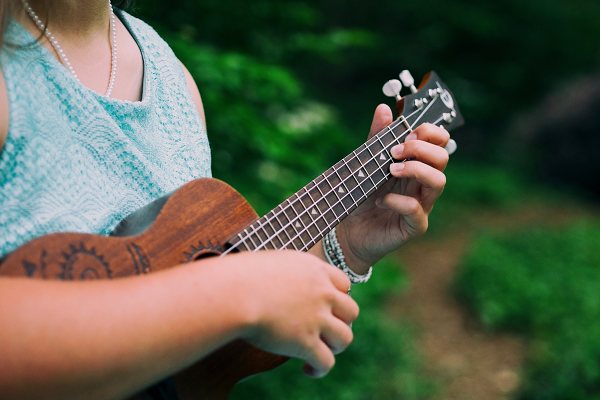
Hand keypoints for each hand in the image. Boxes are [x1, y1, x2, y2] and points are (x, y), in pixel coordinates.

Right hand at [237, 251, 358, 376]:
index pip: (343, 284)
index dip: (337, 298)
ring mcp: (317, 317)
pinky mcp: (306, 342)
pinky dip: (320, 369)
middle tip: (324, 331)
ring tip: (319, 351)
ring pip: (345, 337)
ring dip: (335, 347)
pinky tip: (308, 369)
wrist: (234, 293)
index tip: (325, 308)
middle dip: (341, 322)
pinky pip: (326, 362)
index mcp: (314, 270)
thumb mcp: (272, 264)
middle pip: (351, 311)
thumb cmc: (240, 276)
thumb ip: (286, 274)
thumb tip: (279, 282)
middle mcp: (322, 292)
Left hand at [337, 104, 449, 270]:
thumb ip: (376, 138)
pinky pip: (417, 211)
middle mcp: (422, 184)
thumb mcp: (366, 163)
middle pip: (443, 158)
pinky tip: (381, 199)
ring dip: (415, 170)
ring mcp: (422, 205)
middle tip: (395, 151)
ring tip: (391, 170)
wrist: (347, 231)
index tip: (408, 133)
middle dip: (421, 149)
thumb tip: (384, 108)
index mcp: (416, 164)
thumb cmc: (360, 196)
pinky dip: (398, 201)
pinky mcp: (413, 226)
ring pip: (439, 182)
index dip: (430, 132)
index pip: (439, 142)